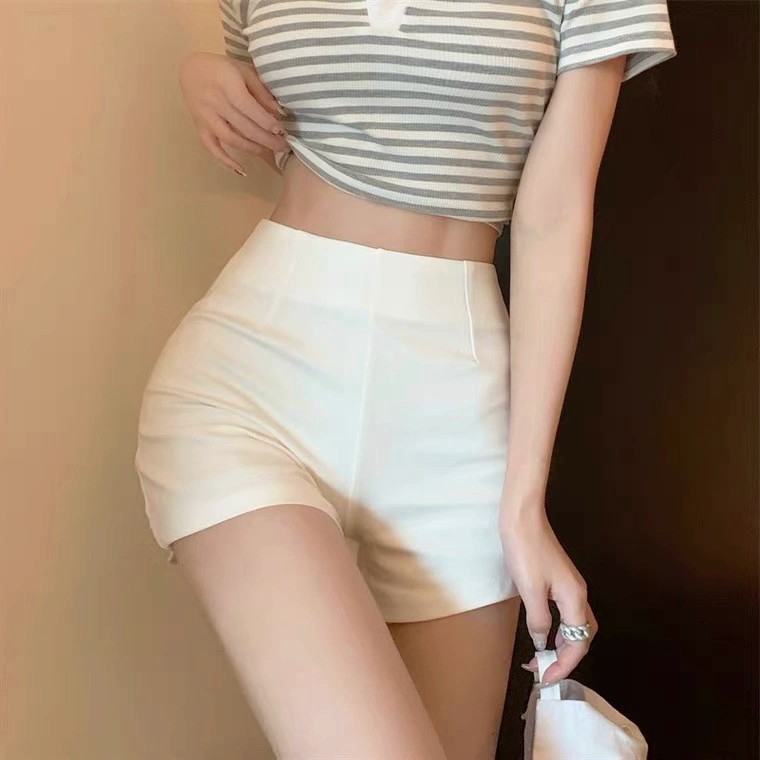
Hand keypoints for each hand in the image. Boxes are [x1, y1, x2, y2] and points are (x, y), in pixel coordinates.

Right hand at [178, 52, 289, 175]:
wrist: (191, 70)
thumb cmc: (222, 69)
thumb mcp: (244, 71)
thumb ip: (261, 91)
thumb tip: (279, 112)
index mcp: (227, 85)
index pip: (249, 108)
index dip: (266, 122)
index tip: (282, 131)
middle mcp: (215, 103)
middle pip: (243, 126)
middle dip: (266, 139)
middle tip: (283, 147)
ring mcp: (206, 118)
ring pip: (230, 139)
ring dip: (251, 149)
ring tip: (268, 153)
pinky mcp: (200, 128)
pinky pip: (212, 148)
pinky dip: (226, 161)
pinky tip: (242, 171)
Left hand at [499, 506, 597, 685]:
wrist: (522, 518)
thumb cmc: (526, 551)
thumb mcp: (529, 589)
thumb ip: (538, 619)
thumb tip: (542, 641)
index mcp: (574, 598)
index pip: (579, 643)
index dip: (564, 665)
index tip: (546, 678)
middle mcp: (578, 593)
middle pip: (583, 636)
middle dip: (568, 658)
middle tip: (545, 671)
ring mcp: (570, 585)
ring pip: (575, 625)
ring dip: (562, 644)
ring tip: (542, 658)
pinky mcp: (559, 579)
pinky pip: (566, 613)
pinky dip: (558, 629)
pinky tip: (543, 632)